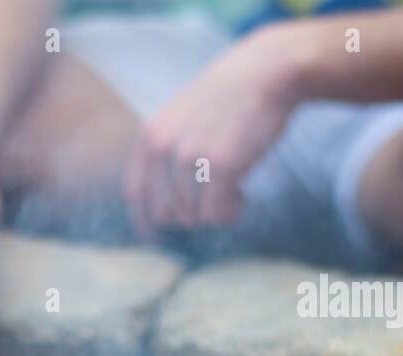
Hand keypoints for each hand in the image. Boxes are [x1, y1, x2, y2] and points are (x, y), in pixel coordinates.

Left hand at [124, 24, 306, 236]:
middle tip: (214, 200)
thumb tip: (163, 206)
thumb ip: (166, 152)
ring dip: (215, 212)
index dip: (143, 221)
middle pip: (165, 212)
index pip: (134, 193)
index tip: (154, 238)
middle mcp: (163, 148)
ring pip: (193, 216)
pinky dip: (230, 213)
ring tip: (234, 189)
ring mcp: (190, 157)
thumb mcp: (181, 118)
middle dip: (189, 215)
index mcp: (150, 136)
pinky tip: (242, 196)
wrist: (268, 70)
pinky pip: (216, 214)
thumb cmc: (230, 98)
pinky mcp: (220, 166)